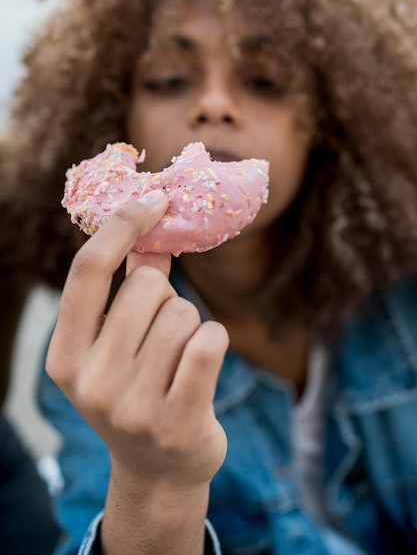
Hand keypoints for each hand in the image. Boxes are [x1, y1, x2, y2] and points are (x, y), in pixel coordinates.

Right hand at [47, 188, 227, 503]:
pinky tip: (203, 363)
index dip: (123, 224)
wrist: (159, 470)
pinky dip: (215, 339)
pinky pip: (209, 341)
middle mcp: (89, 381)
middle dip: (167, 300)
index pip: (88, 270)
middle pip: (148, 287)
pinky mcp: (176, 422)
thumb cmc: (137, 389)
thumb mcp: (116, 343)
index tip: (156, 197)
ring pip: (183, 314)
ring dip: (191, 328)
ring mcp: (129, 406)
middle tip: (162, 338)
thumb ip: (129, 282)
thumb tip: (152, 224)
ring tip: (178, 364)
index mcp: (65, 354)